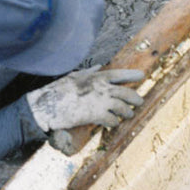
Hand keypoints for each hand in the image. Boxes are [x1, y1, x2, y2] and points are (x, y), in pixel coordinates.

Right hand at [26, 66, 143, 131]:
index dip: (132, 74)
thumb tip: (99, 66)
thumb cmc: (59, 90)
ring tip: (129, 114)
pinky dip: (114, 122)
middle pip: (126, 93)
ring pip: (122, 108)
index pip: (120, 74)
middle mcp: (102, 88)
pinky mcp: (96, 115)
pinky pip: (112, 119)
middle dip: (135, 98)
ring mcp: (100, 102)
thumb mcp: (74, 76)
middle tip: (140, 101)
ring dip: (127, 112)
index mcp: (97, 77)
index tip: (142, 75)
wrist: (48, 105)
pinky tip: (114, 123)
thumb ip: (89, 72)